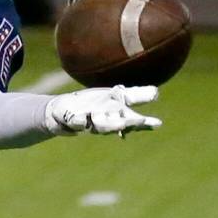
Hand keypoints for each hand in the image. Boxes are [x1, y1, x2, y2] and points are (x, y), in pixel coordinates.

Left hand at [44, 85, 160, 135]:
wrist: (60, 111)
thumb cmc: (90, 103)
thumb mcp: (113, 97)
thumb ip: (134, 96)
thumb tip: (156, 92)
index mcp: (116, 115)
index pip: (132, 119)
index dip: (144, 122)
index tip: (157, 123)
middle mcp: (105, 121)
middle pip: (118, 123)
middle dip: (128, 123)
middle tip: (139, 121)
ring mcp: (88, 123)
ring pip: (100, 125)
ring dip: (105, 122)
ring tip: (112, 119)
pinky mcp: (73, 123)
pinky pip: (77, 122)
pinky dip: (79, 120)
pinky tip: (80, 119)